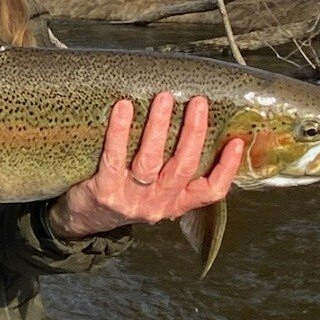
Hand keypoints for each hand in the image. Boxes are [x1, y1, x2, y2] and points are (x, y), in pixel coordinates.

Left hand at [46, 91, 243, 239]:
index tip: (237, 141)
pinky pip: (115, 157)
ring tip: (164, 98)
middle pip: (182, 167)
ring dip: (159, 126)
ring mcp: (131, 200)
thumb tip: (196, 128)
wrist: (81, 221)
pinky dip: (120, 131)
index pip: (210, 191)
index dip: (226, 168)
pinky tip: (124, 107)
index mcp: (175, 204)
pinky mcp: (105, 192)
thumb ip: (172, 171)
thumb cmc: (123, 194)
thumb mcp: (153, 192)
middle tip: (198, 101)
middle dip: (193, 132)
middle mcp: (157, 204)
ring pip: (150, 161)